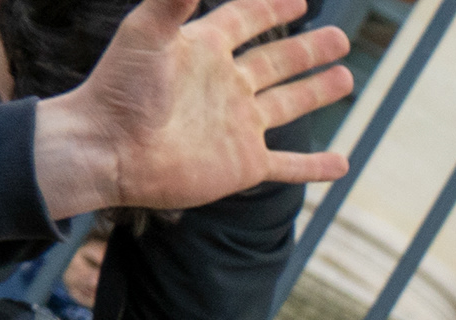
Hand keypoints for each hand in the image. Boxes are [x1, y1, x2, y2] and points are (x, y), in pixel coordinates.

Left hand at [34, 0, 353, 219]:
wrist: (109, 150)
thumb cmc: (119, 88)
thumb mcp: (146, 32)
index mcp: (202, 50)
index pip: (243, 20)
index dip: (270, 8)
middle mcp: (224, 86)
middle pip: (274, 61)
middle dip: (307, 50)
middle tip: (339, 39)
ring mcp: (237, 126)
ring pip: (288, 105)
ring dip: (316, 93)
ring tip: (346, 79)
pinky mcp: (244, 164)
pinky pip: (289, 166)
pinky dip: (316, 167)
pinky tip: (342, 164)